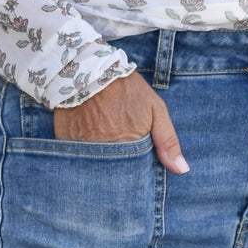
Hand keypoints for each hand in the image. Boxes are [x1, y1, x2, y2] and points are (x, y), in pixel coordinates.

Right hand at [53, 72, 189, 173]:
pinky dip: (82, 158)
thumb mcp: (155, 109)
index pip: (135, 177)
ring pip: (95, 170)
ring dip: (100, 167)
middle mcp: (106, 154)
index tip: (138, 173)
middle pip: (114, 176)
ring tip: (104, 155)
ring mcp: (84, 150)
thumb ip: (168, 141)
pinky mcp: (66, 143)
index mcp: (129, 148)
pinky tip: (87, 149)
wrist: (90, 70)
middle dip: (118, 176)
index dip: (137, 177)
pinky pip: (76, 160)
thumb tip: (181, 170)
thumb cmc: (126, 89)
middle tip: (120, 163)